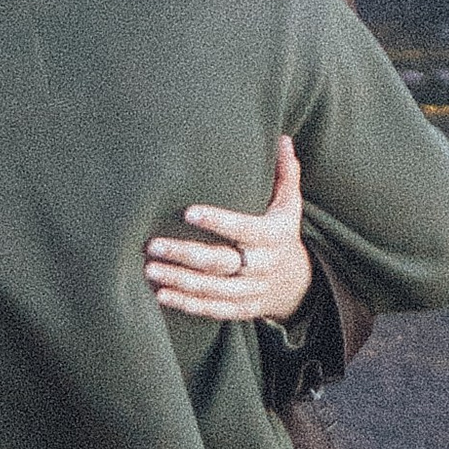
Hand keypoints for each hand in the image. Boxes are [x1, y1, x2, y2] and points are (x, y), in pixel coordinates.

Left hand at [145, 135, 312, 323]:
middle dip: (185, 254)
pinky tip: (161, 294)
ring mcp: (251, 291)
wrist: (298, 285)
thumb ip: (285, 174)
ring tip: (150, 269)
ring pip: (213, 289)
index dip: (218, 221)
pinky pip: (213, 309)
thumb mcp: (290, 206)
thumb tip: (282, 138)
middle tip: (153, 244)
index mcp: (271, 237)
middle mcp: (261, 266)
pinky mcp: (241, 310)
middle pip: (221, 262)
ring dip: (180, 281)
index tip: (188, 212)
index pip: (243, 229)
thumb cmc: (283, 235)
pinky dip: (188, 304)